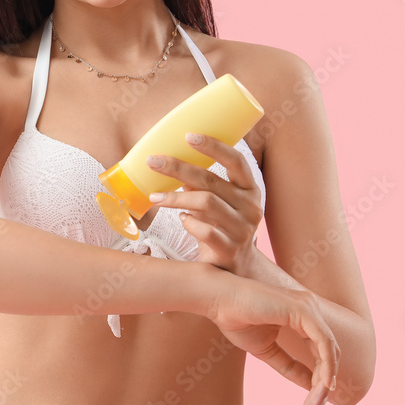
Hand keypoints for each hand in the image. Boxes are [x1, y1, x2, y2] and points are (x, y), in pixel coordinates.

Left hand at [146, 132, 263, 274]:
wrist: (237, 268)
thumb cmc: (222, 227)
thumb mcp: (217, 202)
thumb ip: (202, 184)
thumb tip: (170, 162)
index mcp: (250, 189)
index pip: (236, 161)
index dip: (214, 146)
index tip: (189, 136)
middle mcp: (251, 207)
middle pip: (211, 181)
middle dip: (178, 168)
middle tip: (153, 162)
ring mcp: (242, 229)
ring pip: (205, 203)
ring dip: (175, 197)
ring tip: (156, 196)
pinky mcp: (230, 249)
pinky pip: (205, 231)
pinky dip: (188, 222)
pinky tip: (182, 219)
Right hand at [206, 269, 339, 404]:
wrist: (218, 300)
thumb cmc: (236, 319)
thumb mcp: (267, 350)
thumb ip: (290, 366)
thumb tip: (311, 385)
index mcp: (301, 315)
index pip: (321, 350)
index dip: (321, 378)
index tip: (312, 404)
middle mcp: (309, 309)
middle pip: (330, 352)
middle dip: (325, 384)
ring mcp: (307, 308)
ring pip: (330, 350)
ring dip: (326, 380)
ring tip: (315, 403)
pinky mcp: (302, 310)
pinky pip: (324, 343)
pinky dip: (326, 366)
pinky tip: (320, 385)